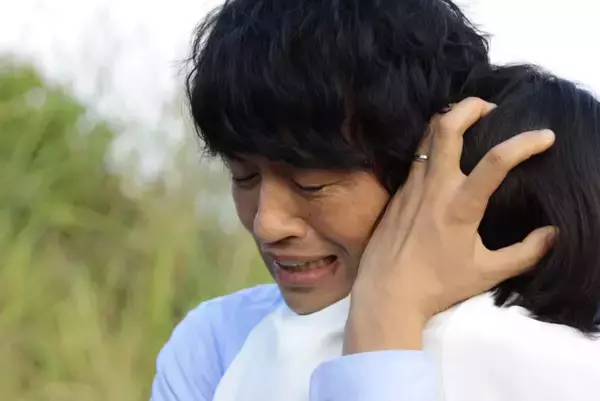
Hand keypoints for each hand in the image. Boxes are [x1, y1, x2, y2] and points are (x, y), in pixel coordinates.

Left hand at [345, 98, 557, 352]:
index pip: (496, 161)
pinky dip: (433, 144)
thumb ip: (525, 253)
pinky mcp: (397, 192)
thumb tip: (553, 234)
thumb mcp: (487, 273)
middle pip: (447, 126)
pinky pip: (416, 157)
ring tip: (469, 122)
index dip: (525, 143)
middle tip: (490, 107)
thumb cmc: (438, 285)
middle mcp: (434, 186)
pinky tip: (444, 155)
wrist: (386, 293)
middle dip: (471, 106)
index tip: (546, 136)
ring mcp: (411, 186)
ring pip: (426, 136)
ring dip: (449, 121)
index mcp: (460, 206)